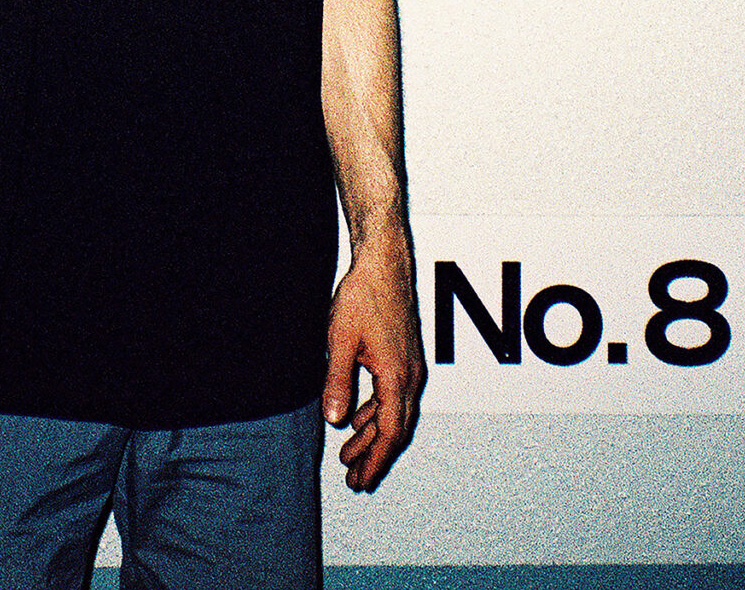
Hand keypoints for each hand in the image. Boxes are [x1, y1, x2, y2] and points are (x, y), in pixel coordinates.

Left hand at [323, 244, 424, 492]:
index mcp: (397, 378)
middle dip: (374, 456)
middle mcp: (410, 376)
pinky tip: (359, 419)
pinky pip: (393, 397)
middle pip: (394, 429)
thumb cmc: (364, 297)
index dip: (374, 460)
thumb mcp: (340, 341)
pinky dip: (376, 414)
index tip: (361, 481)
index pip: (388, 432)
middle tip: (355, 480)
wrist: (384, 263)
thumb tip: (335, 419)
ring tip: (351, 456)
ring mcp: (410, 366)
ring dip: (373, 437)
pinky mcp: (404, 357)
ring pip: (394, 414)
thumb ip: (338, 382)